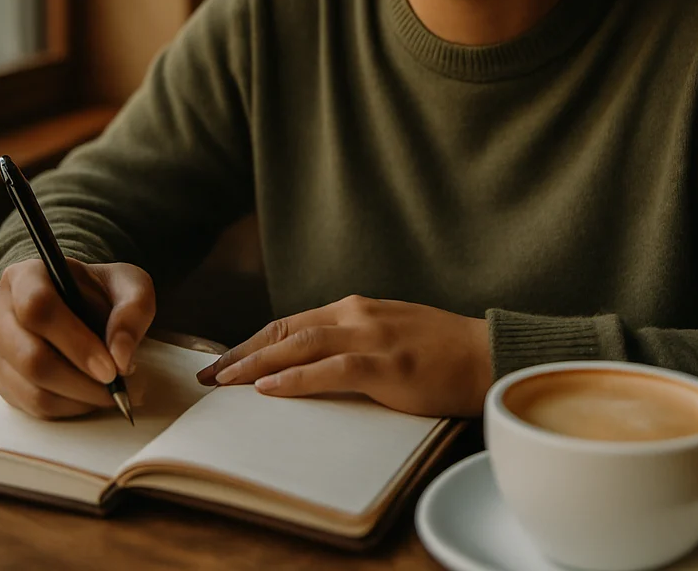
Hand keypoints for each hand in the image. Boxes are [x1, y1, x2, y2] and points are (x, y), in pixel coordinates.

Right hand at [0, 258, 155, 418]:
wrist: (73, 302)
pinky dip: (68, 408)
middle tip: (117, 388)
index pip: (38, 308)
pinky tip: (91, 396)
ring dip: (78, 399)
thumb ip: (132, 311)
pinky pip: (31, 405)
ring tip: (112, 393)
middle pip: (30, 357)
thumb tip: (120, 358)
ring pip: (31, 388)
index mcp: (24, 276)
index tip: (111, 369)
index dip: (76, 343)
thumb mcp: (128, 285)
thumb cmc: (98, 292)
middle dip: (80, 381)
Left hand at [196, 295, 491, 417]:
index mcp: (356, 308)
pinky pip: (331, 369)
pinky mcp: (388, 364)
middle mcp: (358, 314)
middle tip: (209, 375)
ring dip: (256, 364)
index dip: (252, 342)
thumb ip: (353, 341)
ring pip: (300, 346)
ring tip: (226, 382)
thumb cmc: (442, 352)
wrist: (488, 354)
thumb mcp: (390, 335)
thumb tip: (313, 364)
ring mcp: (372, 337)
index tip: (223, 361)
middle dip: (242, 353)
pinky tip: (271, 389)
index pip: (290, 323)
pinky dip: (296, 378)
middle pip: (285, 330)